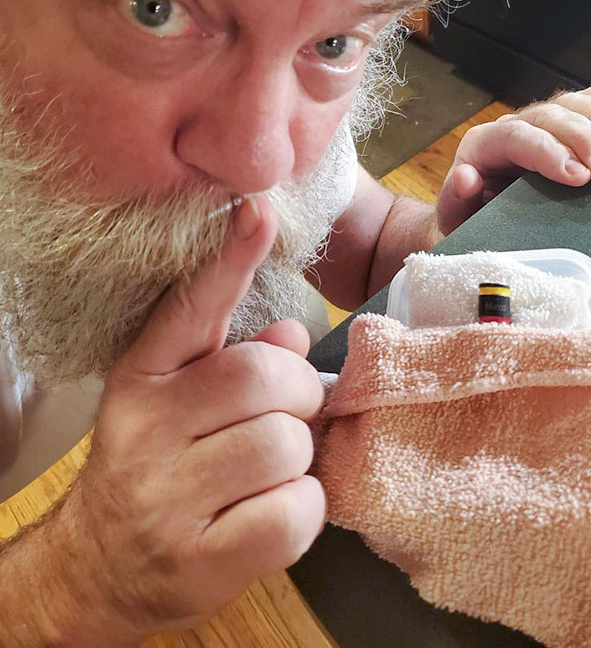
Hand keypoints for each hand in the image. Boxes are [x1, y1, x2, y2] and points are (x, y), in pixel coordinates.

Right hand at [51, 197, 325, 643]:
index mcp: (141, 377)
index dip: (231, 259)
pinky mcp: (200, 562)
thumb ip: (232, 356)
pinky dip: (302, 508)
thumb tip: (292, 332)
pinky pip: (294, 513)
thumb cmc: (155, 464)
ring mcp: (166, 500)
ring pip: (286, 445)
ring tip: (271, 466)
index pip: (191, 309)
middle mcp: (143, 431)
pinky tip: (271, 509)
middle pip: (264, 380)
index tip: (259, 210)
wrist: (101, 566)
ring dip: (298, 454)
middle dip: (298, 393)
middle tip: (289, 412)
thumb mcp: (174, 399)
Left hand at [437, 85, 590, 234]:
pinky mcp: (562, 127)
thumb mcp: (456, 218)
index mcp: (481, 146)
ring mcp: (539, 124)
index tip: (579, 176)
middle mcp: (510, 128)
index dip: (549, 152)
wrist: (475, 220)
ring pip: (571, 105)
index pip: (515, 137)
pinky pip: (586, 103)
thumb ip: (456, 199)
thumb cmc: (468, 221)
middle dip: (585, 140)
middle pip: (550, 117)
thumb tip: (467, 178)